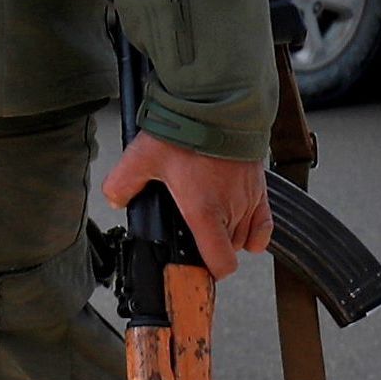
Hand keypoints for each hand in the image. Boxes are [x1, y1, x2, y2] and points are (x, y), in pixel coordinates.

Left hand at [102, 134, 268, 278]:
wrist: (219, 107)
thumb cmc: (187, 133)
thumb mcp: (142, 157)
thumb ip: (122, 183)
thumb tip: (115, 201)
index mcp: (205, 211)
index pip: (221, 262)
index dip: (209, 271)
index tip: (196, 269)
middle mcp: (232, 210)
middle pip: (228, 249)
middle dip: (210, 247)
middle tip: (190, 232)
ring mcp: (249, 200)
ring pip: (244, 237)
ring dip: (228, 236)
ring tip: (207, 220)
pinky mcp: (261, 190)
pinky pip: (265, 225)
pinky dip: (255, 233)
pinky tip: (239, 227)